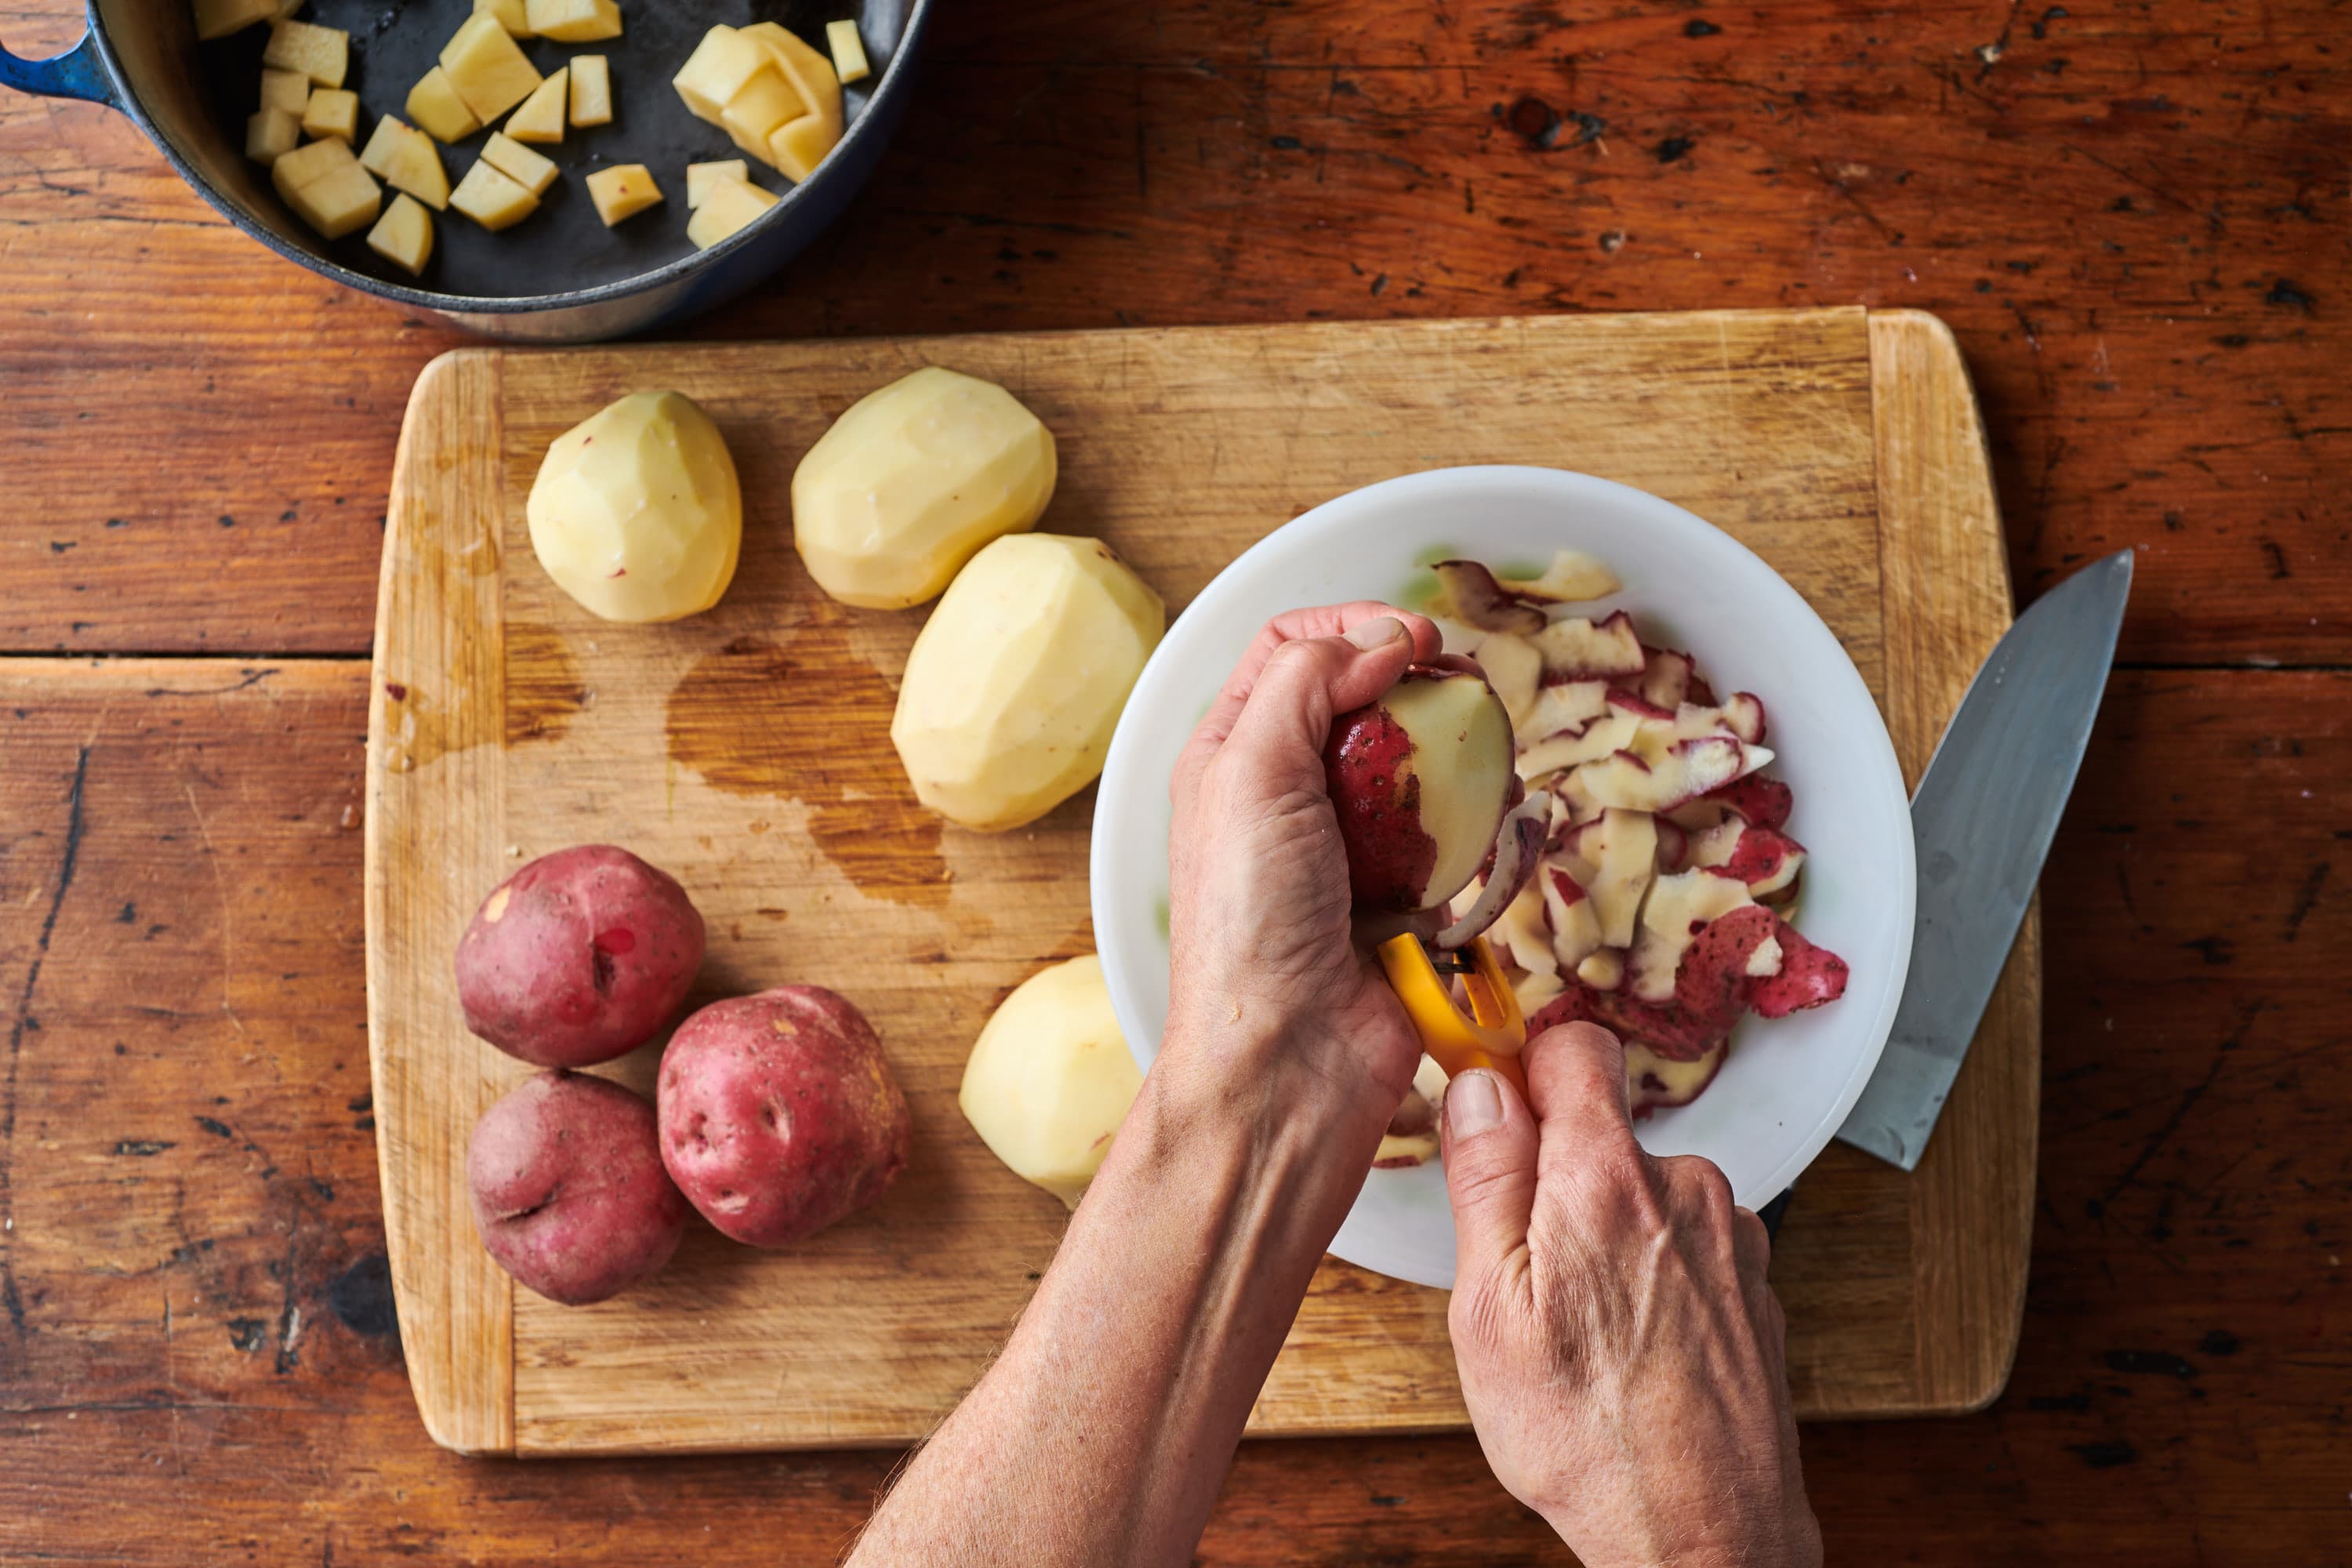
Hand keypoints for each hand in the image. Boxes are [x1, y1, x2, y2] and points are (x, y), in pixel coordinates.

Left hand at [1162, 604, 1443, 1126]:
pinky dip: (1488, 834)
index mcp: (1234, 755)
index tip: (1416, 640)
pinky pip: (1459, 844)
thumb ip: (1306, 682)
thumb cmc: (1247, 925)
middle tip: (1468, 697)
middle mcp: (1289, 796)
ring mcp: (1350, 850)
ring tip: (1493, 773)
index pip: (1292, 649)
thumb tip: (1381, 636)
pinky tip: (1504, 833)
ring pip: (1425, 769)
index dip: (1355, 628)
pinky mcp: (1403, 901)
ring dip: (1468, 762)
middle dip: (1426, 689)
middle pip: (1370, 702)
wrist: (1287, 1063)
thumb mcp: (1249, 774)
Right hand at [1441, 1023, 1820, 1567]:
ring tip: (1582, 1329)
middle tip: (1528, 1275)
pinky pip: (1685, 1244)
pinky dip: (1653, 1276)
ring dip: (1607, 1235)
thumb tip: (1479, 1087)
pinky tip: (1630, 1349)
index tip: (1501, 1118)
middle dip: (1557, 1181)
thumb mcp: (1490, 1308)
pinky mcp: (1755, 1283)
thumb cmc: (1589, 1439)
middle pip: (1603, 1133)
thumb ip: (1485, 1178)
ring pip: (1643, 1193)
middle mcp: (1686, 1189)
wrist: (1704, 1539)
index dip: (1528, 1073)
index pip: (1576, 1047)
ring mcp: (1732, 1237)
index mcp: (1608, 1179)